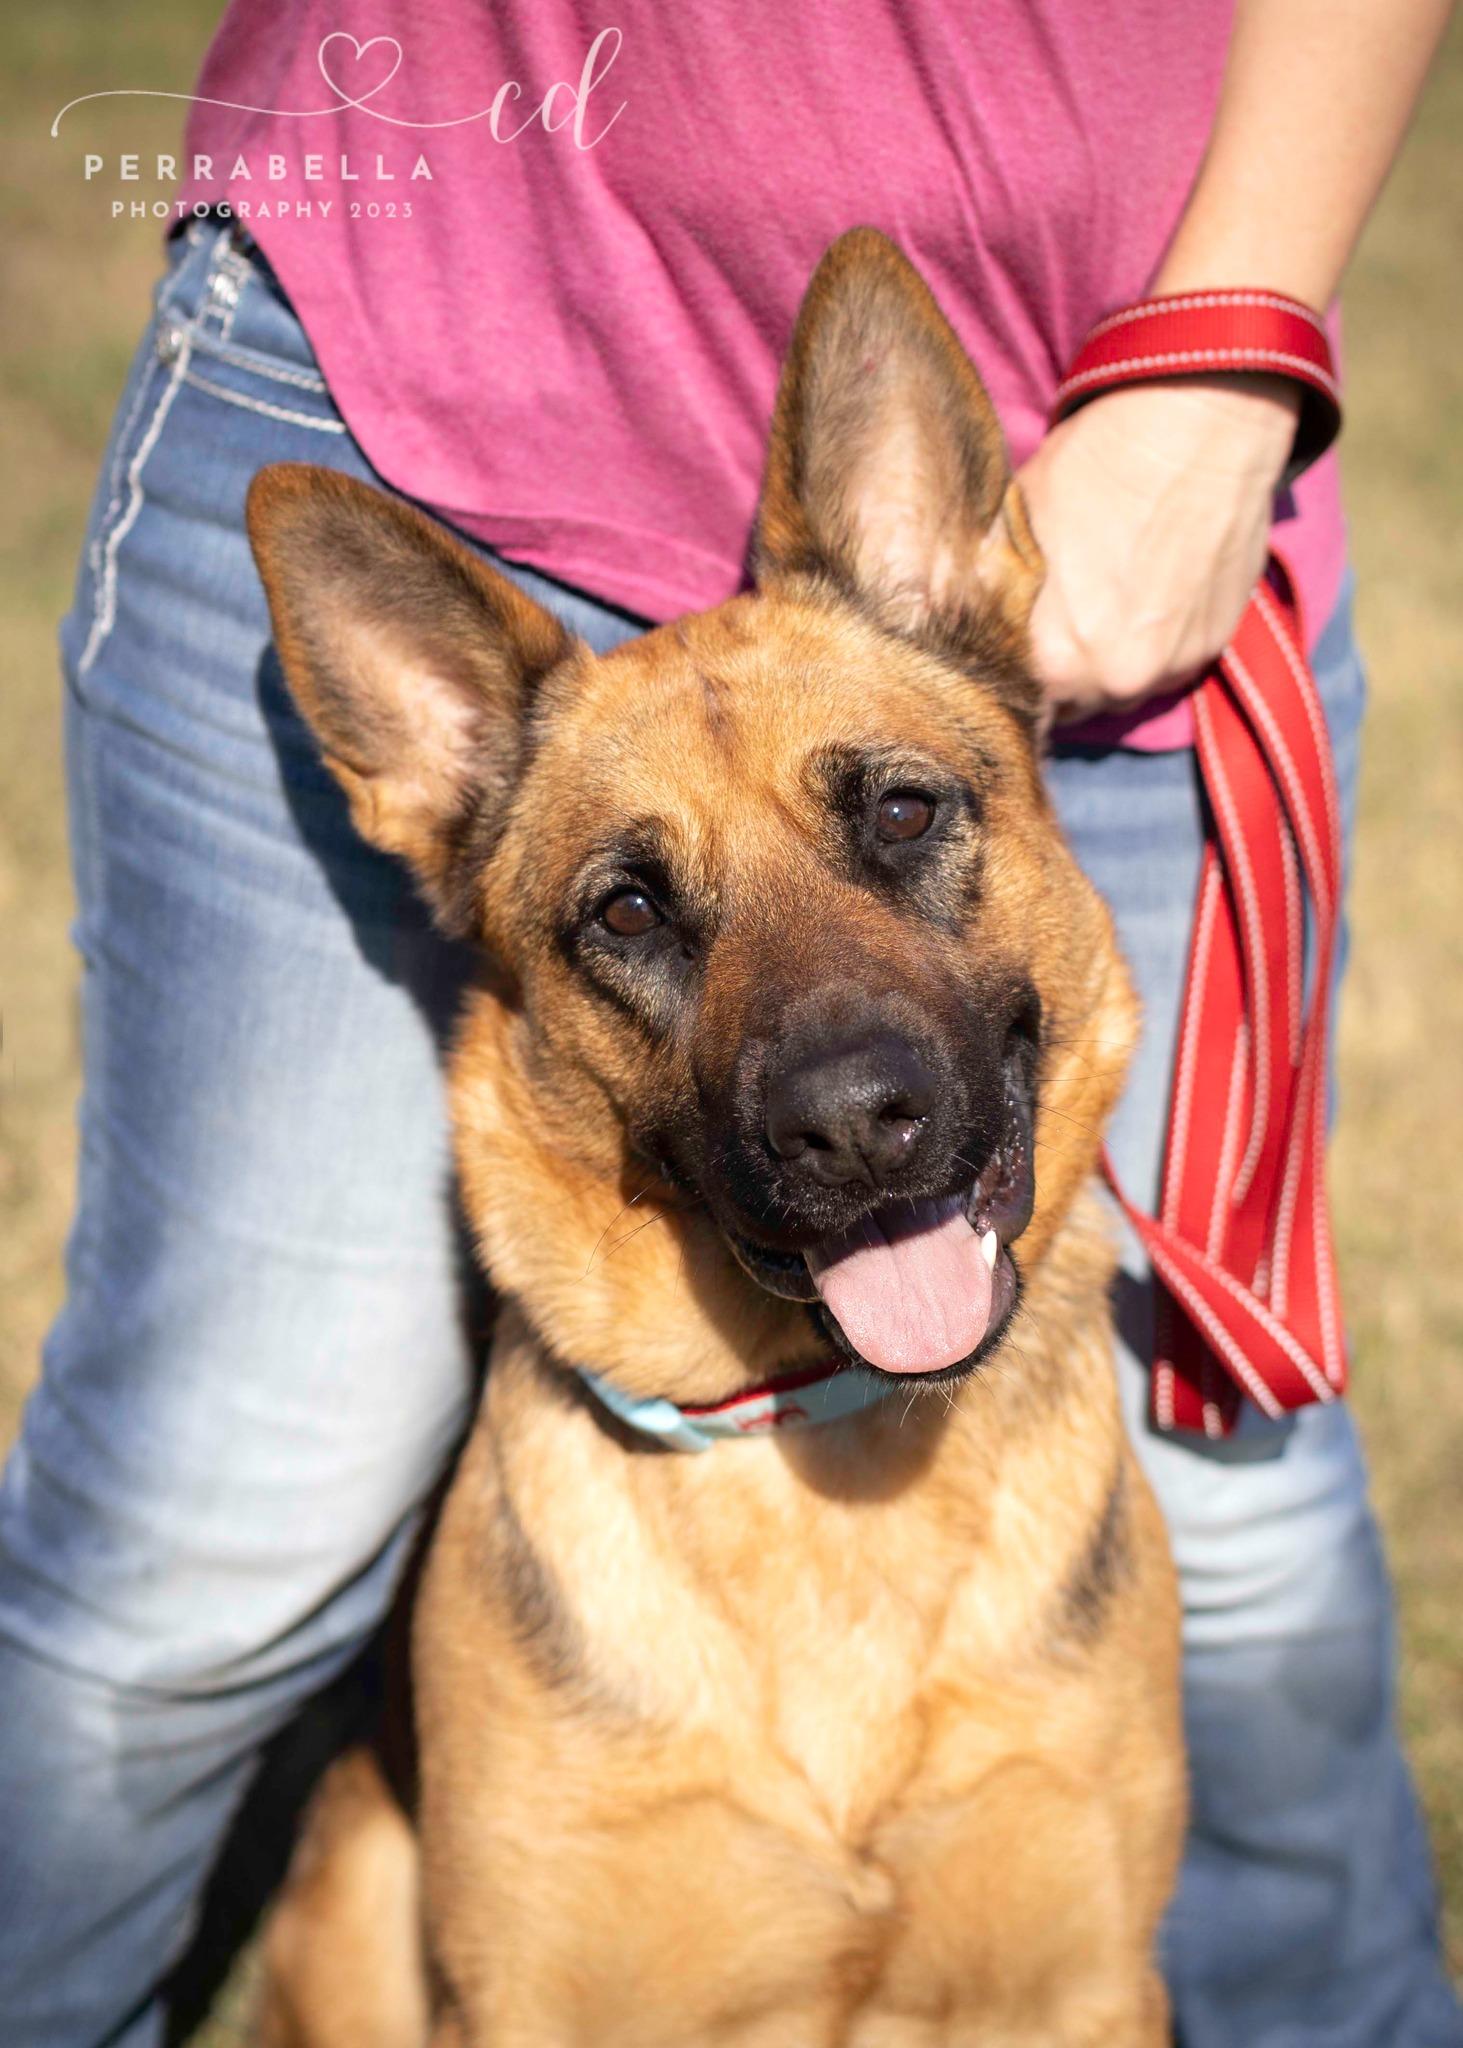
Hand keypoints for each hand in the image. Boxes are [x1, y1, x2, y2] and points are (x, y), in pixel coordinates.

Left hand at [1016, 375, 1301, 723]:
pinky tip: (1147, 596)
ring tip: (1105, 608)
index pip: (1018, 701)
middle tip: (1057, 623)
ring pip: (1123, 688)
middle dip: (1060, 672)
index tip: (1011, 649)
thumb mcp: (1012, 525)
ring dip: (1109, 661)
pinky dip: (1153, 644)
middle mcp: (1116, 680)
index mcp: (1054, 662)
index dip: (1012, 674)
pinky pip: (1168, 665)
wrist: (1197, 424)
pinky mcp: (1214, 644)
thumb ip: (991, 591)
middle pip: (1073, 703)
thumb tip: (961, 617)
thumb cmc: (1092, 466)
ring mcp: (1172, 666)